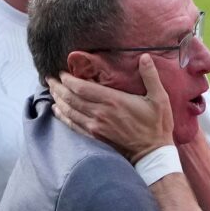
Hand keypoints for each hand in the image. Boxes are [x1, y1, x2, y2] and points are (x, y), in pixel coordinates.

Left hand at [47, 54, 173, 163]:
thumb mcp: (160, 98)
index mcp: (113, 101)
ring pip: (70, 111)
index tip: (62, 72)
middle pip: (71, 98)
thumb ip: (150, 76)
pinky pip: (73, 126)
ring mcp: (96, 127)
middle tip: (50, 78)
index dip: (69, 79)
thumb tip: (145, 56)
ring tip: (51, 90)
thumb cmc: (157, 125)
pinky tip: (57, 111)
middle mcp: (100, 114)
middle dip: (58, 87)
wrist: (152, 154)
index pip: (82, 88)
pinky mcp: (95, 137)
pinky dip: (63, 117)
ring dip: (58, 99)